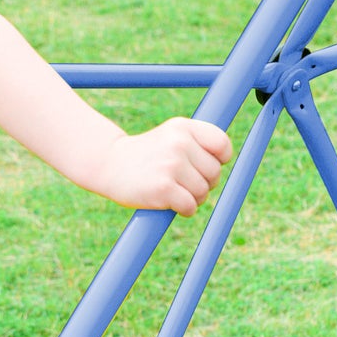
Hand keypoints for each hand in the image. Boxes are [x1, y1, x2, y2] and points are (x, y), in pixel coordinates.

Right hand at [93, 117, 233, 215]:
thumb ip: (199, 142)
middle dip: (203, 183)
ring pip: (203, 192)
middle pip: (214, 173)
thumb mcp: (172, 136)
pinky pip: (190, 206)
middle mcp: (179, 143)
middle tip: (182, 181)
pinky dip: (184, 209)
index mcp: (184, 127)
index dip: (219, 161)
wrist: (109, 164)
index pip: (222, 145)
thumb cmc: (147, 154)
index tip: (202, 165)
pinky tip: (169, 203)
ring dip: (192, 198)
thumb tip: (228, 161)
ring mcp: (171, 165)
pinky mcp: (163, 188)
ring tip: (173, 190)